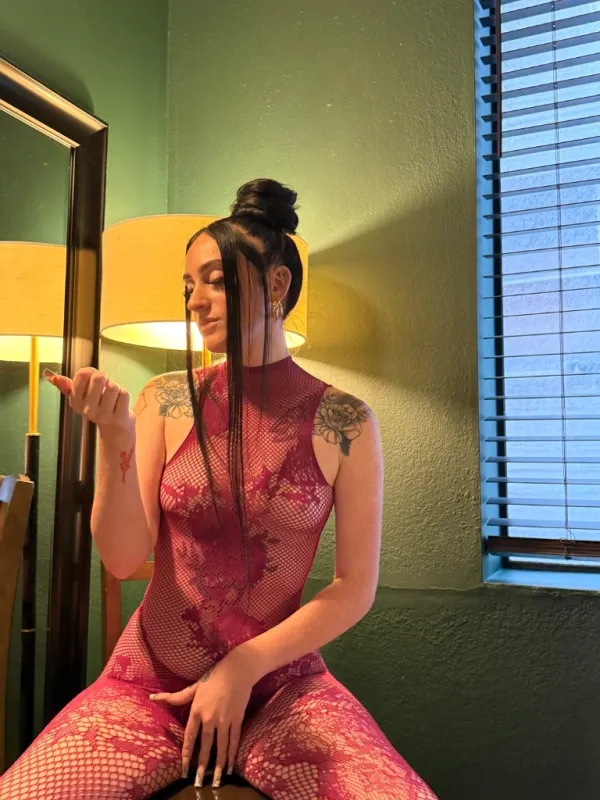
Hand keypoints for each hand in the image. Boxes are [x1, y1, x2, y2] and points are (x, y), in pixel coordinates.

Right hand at [44, 367, 132, 434]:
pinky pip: (124, 394)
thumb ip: (66, 385)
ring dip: (116, 388)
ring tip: (112, 398)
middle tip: (105, 388)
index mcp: (75, 401)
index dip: (92, 372)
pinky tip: (119, 404)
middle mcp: (87, 409)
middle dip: (105, 379)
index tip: (93, 380)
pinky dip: (124, 396)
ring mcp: (103, 414)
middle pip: (99, 377)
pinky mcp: (118, 417)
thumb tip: (50, 375)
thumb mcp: (80, 396)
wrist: (114, 428)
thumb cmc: (98, 406)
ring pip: (113, 386)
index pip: (83, 374)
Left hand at [149, 651, 254, 787]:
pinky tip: (231, 766)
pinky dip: (232, 754)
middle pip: (205, 746)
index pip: (189, 738)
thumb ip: (176, 697)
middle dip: (202, 765)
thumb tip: (153, 698)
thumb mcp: (194, 687)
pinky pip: (234, 740)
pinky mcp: (237, 719)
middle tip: (199, 782)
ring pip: (221, 747)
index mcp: (197, 711)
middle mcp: (210, 718)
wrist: (237, 670)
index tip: (184, 769)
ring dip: (219, 765)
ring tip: (217, 780)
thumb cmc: (213, 677)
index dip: (186, 754)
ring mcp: (225, 720)